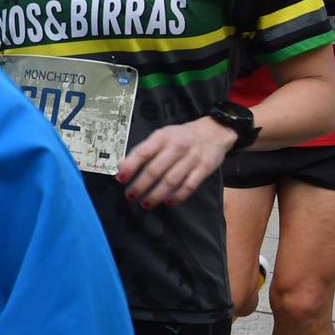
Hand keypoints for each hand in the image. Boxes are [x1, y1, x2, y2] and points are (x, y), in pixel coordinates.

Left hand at [117, 117, 234, 206]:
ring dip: (156, 194)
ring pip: (171, 180)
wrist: (214, 131)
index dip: (130, 166)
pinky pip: (189, 185)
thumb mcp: (162, 136)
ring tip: (146, 203)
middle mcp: (176, 147)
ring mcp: (192, 158)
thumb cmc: (181, 136)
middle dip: (140, 185)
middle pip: (155, 170)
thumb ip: (145, 150)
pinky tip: (168, 202)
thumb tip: (123, 166)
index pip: (142, 152)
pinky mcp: (204, 168)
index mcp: (162, 137)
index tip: (119, 179)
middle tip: (130, 196)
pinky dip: (178, 196)